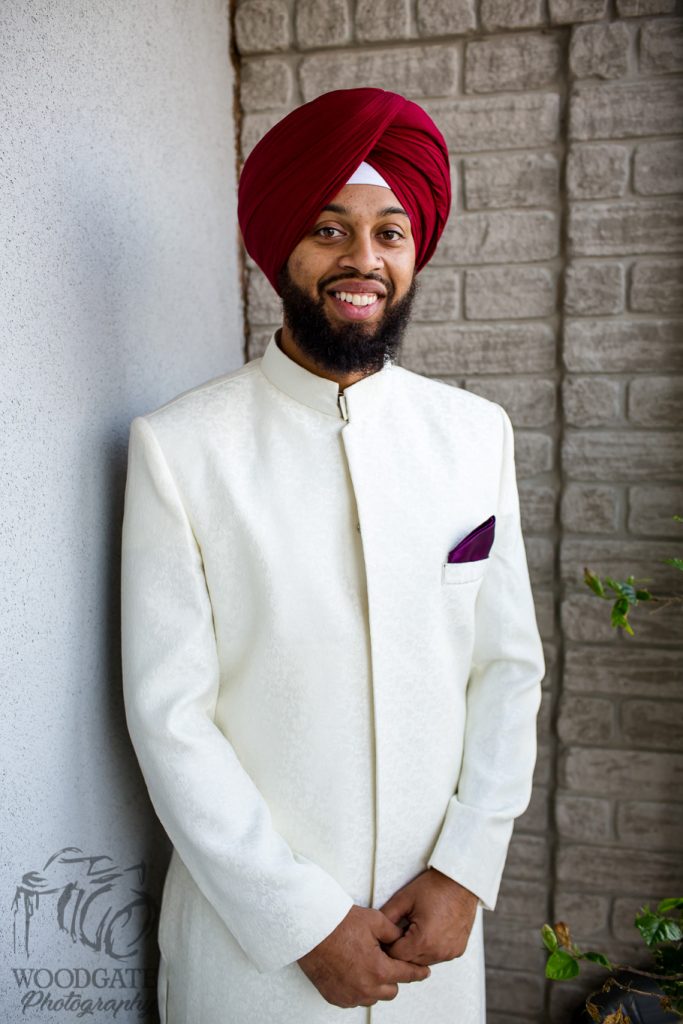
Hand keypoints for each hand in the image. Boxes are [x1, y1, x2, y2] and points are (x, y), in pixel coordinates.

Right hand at [297, 904, 430, 1007]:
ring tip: (366, 963)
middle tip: (385, 959)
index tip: (424, 973)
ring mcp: (349, 995)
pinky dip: (358, 988)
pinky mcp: (336, 997)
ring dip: (375, 985)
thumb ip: (394, 932)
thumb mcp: (375, 920)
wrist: (311, 930)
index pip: (406, 975)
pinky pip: (355, 998)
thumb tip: (402, 938)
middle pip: (391, 990)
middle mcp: (365, 988)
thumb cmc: (338, 924)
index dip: (418, 972)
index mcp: (379, 970)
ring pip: (373, 997)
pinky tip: (353, 971)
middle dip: (392, 977)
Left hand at [379, 868, 478, 965]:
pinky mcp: (458, 950)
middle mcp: (439, 951)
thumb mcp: (404, 899)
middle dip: (401, 950)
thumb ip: (386, 917)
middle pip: (410, 962)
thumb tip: (375, 931)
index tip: (385, 935)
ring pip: (423, 961)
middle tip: (397, 931)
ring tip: (412, 929)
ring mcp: (450, 952)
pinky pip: (438, 956)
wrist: (461, 881)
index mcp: (423, 941)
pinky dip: (429, 949)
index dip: (387, 945)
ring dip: (415, 951)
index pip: (396, 956)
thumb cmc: (434, 887)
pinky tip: (427, 932)